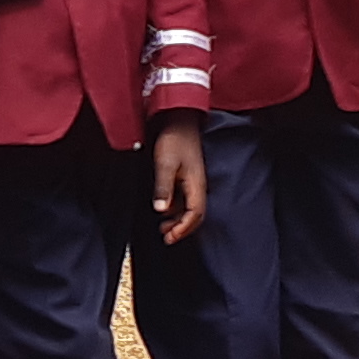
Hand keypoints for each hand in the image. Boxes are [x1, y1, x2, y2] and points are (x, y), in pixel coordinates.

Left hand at [149, 112, 207, 243]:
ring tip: (162, 227)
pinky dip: (175, 210)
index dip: (183, 229)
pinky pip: (184, 200)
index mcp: (196, 184)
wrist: (179, 120)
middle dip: (182, 229)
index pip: (195, 214)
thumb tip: (161, 210)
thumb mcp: (165, 164)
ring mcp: (193, 182)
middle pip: (195, 215)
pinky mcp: (186, 178)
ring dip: (177, 220)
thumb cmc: (174, 140)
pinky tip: (164, 210)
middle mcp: (197, 186)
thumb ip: (164, 188)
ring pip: (189, 209)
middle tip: (166, 237)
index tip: (170, 237)